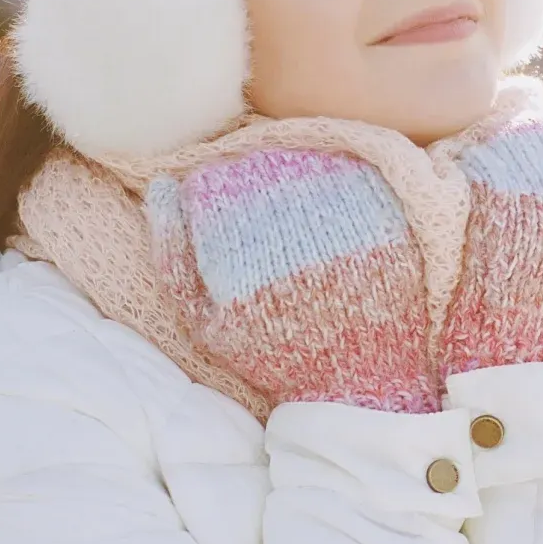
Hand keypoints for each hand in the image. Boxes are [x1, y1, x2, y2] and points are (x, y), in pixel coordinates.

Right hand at [146, 147, 441, 412]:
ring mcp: (338, 205)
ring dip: (295, 186)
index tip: (224, 234)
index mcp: (236, 237)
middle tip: (268, 238)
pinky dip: (339, 189)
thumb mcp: (205, 321)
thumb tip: (160, 187)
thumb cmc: (273, 354)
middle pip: (256, 166)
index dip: (211, 205)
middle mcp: (287, 212)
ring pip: (301, 162)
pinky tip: (336, 230)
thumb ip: (173, 254)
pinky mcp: (382, 209)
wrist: (355, 380)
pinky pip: (352, 173)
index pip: (208, 182)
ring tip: (302, 236)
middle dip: (254, 193)